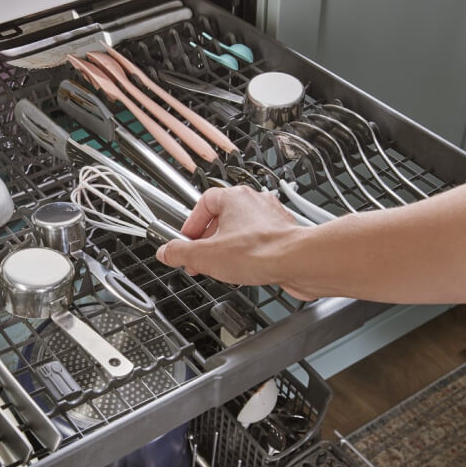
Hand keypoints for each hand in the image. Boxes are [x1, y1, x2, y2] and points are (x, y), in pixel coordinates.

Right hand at [156, 186, 308, 292]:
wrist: (299, 262)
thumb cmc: (261, 252)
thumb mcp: (206, 256)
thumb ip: (181, 253)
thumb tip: (166, 252)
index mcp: (234, 197)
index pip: (203, 203)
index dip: (191, 224)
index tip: (185, 242)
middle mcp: (254, 202)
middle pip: (222, 217)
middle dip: (208, 241)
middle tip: (200, 259)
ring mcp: (271, 217)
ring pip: (241, 230)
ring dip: (227, 247)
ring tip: (221, 266)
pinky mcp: (284, 233)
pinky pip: (258, 240)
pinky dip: (248, 253)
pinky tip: (245, 268)